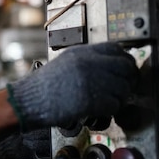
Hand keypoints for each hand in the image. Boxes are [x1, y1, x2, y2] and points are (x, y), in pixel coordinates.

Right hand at [6, 42, 138, 130]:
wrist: (28, 100)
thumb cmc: (44, 86)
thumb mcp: (65, 63)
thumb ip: (88, 61)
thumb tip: (113, 66)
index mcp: (82, 52)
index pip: (116, 48)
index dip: (126, 60)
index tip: (126, 70)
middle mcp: (88, 63)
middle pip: (126, 67)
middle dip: (129, 79)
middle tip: (125, 88)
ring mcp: (89, 81)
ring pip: (123, 88)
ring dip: (120, 98)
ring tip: (108, 101)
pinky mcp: (89, 100)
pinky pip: (114, 104)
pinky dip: (111, 110)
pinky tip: (100, 110)